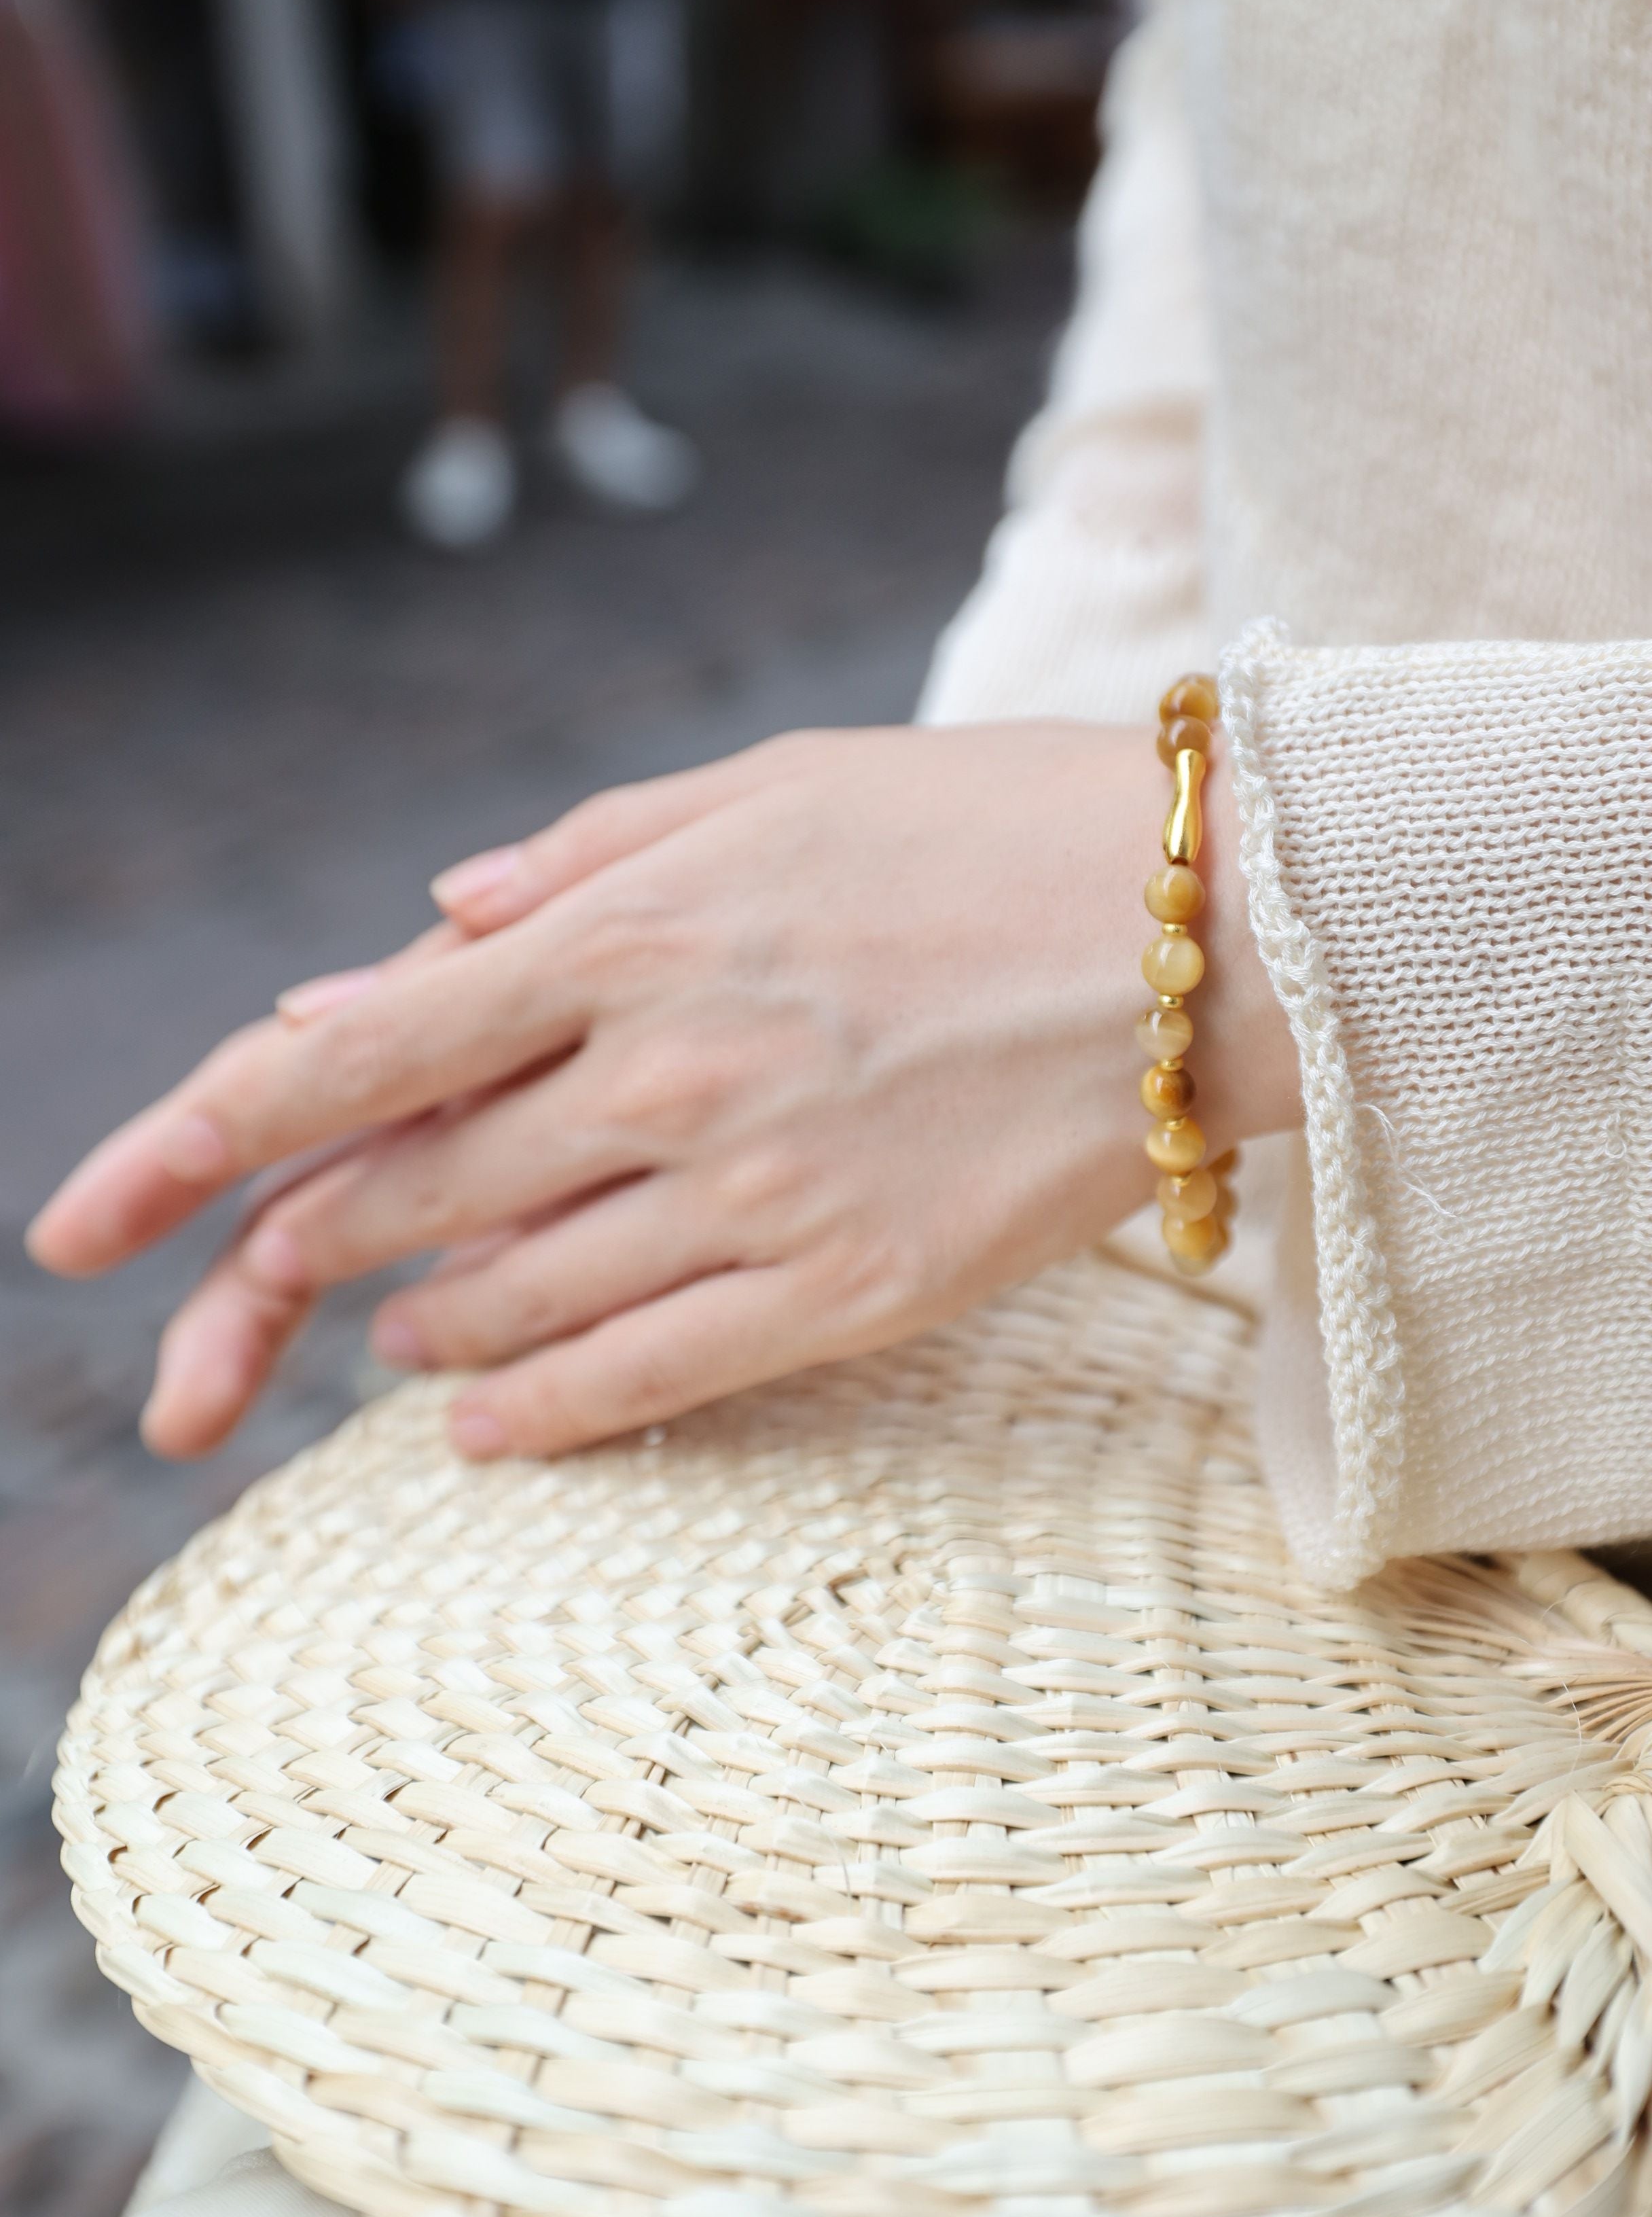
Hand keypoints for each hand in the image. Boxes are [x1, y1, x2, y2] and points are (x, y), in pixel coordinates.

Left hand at [27, 726, 1298, 1461]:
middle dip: (269, 1277)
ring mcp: (753, 1193)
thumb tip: (427, 924)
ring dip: (410, 1325)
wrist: (1220, 925)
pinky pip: (640, 1380)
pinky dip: (527, 1414)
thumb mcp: (771, 786)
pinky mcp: (851, 1291)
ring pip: (503, 1301)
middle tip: (206, 1349)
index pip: (342, 1057)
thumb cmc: (987, 824)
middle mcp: (661, 1072)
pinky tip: (470, 1430)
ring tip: (379, 1335)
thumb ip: (585, 858)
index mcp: (622, 930)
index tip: (78, 1230)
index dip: (181, 1143)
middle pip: (395, 1199)